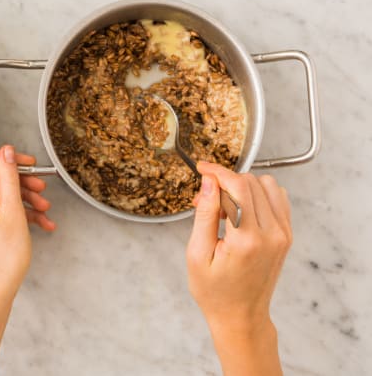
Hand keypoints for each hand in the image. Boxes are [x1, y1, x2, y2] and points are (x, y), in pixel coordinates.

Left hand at [0, 145, 54, 302]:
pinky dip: (18, 213)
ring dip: (24, 199)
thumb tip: (6, 152)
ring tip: (44, 209)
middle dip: (21, 182)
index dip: (9, 159)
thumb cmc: (2, 259)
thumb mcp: (12, 210)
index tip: (28, 163)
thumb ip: (9, 177)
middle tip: (41, 188)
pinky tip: (40, 222)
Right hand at [186, 162, 291, 375]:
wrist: (240, 316)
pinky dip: (257, 195)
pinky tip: (240, 211)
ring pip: (267, 185)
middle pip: (251, 182)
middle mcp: (272, 234)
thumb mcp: (197, 253)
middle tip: (204, 199)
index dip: (217, 171)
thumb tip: (208, 182)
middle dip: (224, 182)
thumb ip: (204, 214)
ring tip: (223, 207)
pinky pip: (277, 199)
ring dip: (242, 187)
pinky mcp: (287, 236)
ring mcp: (284, 234)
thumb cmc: (214, 291)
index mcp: (247, 240)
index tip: (201, 168)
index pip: (237, 186)